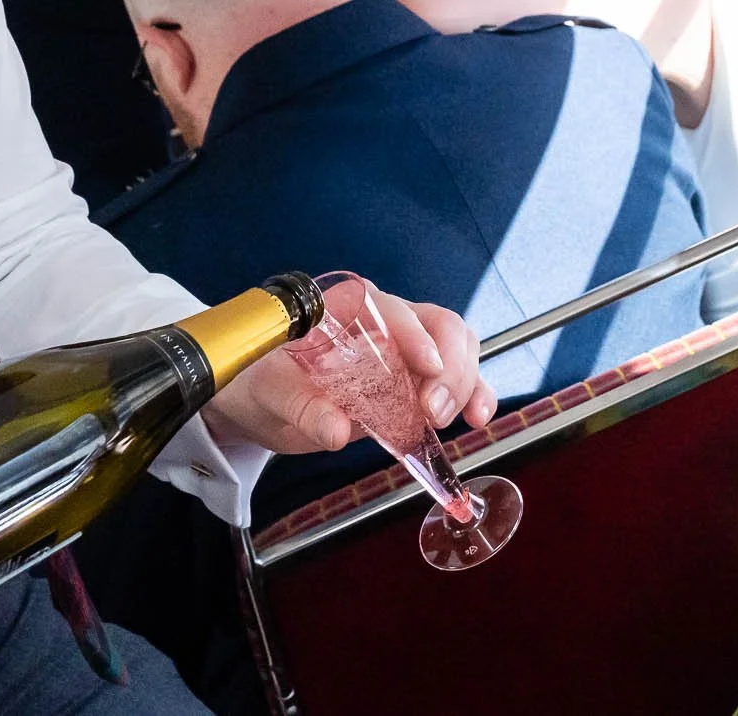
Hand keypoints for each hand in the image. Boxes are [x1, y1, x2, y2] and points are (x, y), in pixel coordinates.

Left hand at [207, 289, 498, 453]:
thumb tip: (335, 430)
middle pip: (439, 327)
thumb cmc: (261, 380)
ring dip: (466, 382)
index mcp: (350, 306)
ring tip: (455, 419)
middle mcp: (386, 322)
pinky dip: (474, 395)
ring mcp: (406, 351)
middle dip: (449, 368)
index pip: (394, 310)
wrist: (259, 400)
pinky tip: (479, 417)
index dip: (415, 336)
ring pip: (457, 349)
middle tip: (434, 411)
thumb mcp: (270, 393)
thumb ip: (302, 407)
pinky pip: (457, 381)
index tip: (427, 367)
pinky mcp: (415, 383)